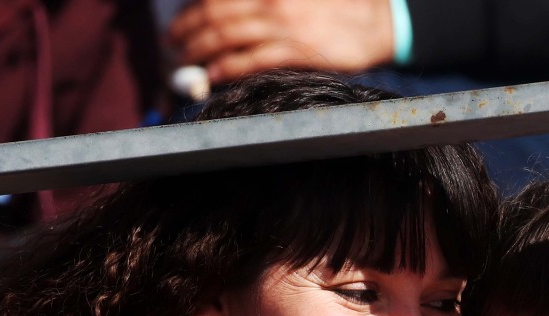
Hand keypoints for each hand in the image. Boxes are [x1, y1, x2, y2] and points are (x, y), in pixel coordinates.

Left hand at [168, 0, 395, 84]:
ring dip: (198, 50)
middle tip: (172, 44)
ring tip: (184, 62)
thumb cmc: (337, 7)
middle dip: (186, 29)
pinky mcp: (298, 51)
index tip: (179, 21)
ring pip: (227, 37)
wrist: (376, 23)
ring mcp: (284, 27)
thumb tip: (231, 13)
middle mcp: (270, 2)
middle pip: (214, 15)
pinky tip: (213, 75)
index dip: (191, 9)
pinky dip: (228, 67)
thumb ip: (263, 2)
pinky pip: (253, 60)